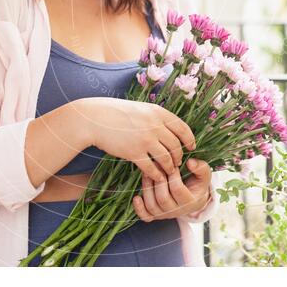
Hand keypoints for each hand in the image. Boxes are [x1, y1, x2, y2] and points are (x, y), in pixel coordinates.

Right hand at [79, 97, 195, 181]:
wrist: (95, 119)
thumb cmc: (116, 113)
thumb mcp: (141, 109)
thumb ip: (156, 117)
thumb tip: (171, 128)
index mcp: (158, 112)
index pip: (183, 128)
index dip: (190, 139)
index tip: (191, 147)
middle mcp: (155, 125)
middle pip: (176, 146)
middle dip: (179, 157)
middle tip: (177, 162)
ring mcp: (145, 139)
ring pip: (166, 159)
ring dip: (169, 167)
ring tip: (168, 171)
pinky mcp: (134, 152)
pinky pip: (151, 168)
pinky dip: (156, 175)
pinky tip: (156, 177)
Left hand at [132, 158, 211, 220]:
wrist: (194, 198)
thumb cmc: (197, 184)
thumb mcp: (204, 175)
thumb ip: (201, 168)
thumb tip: (190, 162)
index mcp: (190, 202)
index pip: (177, 189)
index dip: (172, 175)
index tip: (172, 164)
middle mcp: (177, 211)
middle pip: (162, 198)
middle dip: (158, 180)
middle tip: (156, 165)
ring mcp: (165, 215)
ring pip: (152, 205)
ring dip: (147, 188)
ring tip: (147, 173)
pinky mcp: (156, 216)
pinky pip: (146, 216)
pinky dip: (139, 208)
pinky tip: (136, 197)